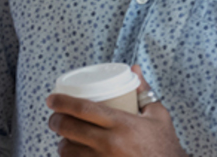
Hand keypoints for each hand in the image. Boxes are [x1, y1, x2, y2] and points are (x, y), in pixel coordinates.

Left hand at [46, 65, 184, 156]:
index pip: (83, 108)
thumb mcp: (158, 115)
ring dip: (61, 143)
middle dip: (55, 121)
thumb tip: (134, 69)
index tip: (52, 99)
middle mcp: (110, 143)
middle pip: (69, 128)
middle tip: (54, 117)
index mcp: (123, 124)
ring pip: (68, 150)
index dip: (62, 102)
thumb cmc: (165, 145)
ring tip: (63, 137)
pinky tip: (71, 154)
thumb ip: (143, 91)